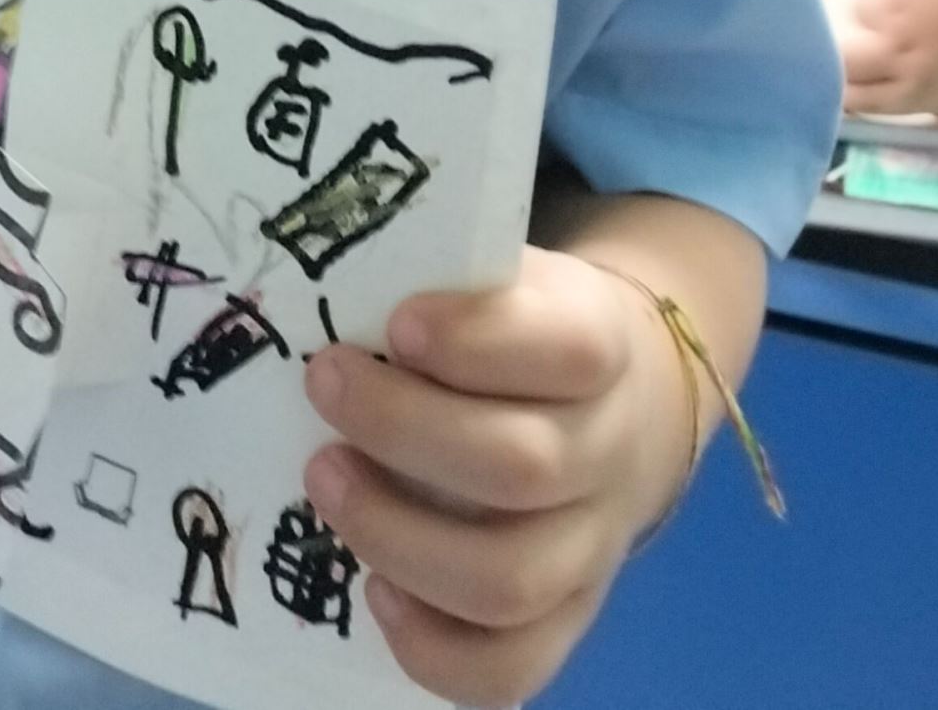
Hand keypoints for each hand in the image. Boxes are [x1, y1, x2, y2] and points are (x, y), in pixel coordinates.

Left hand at [302, 247, 689, 708]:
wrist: (622, 397)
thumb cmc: (519, 322)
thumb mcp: (500, 271)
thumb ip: (436, 268)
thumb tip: (315, 270)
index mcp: (599, 343)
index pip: (568, 348)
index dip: (477, 341)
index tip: (395, 321)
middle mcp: (606, 454)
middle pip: (522, 469)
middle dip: (401, 429)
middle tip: (323, 382)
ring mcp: (591, 549)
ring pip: (510, 579)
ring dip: (396, 535)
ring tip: (322, 477)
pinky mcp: (566, 618)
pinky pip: (511, 670)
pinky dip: (433, 646)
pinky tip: (373, 591)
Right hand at [843, 0, 937, 117]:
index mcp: (921, 89)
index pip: (859, 100)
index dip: (852, 96)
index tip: (856, 90)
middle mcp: (895, 50)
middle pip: (842, 59)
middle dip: (854, 57)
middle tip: (881, 49)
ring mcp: (893, 5)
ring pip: (862, 9)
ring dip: (884, 10)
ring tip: (921, 4)